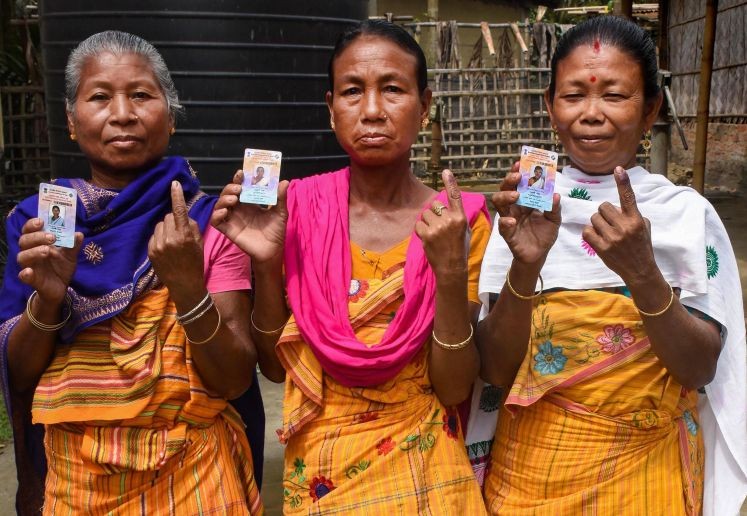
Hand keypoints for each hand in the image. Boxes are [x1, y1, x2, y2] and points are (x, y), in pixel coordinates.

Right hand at [16, 218, 82, 303]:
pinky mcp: (32, 280)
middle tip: (52, 237)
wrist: (61, 287)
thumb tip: (79, 234)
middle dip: (37, 237)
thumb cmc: (61, 267)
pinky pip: (24, 276)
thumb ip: (73, 245)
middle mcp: (30, 252)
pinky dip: (25, 273)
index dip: (32, 224)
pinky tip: (29, 271)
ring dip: (34, 252)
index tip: (41, 221)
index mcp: (38, 243)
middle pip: (24, 241)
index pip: (29, 230)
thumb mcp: (70, 255)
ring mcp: (30, 266)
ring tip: (47, 250)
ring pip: (23, 256)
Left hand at [148, 181, 204, 295]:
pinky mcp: (150, 251)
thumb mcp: (199, 243)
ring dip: (166, 228)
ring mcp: (158, 245)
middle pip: (168, 216)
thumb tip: (181, 214)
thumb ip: (191, 226)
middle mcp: (170, 239)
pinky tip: (166, 248)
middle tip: (181, 232)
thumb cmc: (195, 263)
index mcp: (184, 236)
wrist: (184, 284)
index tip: (174, 183)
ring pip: (160, 224)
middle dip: (174, 220)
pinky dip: (160, 237)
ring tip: (173, 241)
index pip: (179, 211)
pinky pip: (154, 235)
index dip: (177, 196)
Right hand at [210, 169, 288, 263]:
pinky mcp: (228, 230)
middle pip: (228, 193)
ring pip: (220, 205)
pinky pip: (216, 221)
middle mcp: (239, 209)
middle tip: (238, 188)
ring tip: (234, 199)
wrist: (273, 250)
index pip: (241, 187)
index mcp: (250, 202)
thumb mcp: (280, 213)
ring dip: (223, 199)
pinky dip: (217, 215)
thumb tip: (284, 181)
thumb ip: (280, 198)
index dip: (239, 179)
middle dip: (230, 187)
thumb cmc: (276, 231)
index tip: (241, 173)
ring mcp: (232, 219)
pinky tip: (225, 212)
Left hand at [415, 169, 468, 278]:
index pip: (455, 196)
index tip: (445, 171)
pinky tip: (428, 238)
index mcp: (461, 218)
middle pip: (435, 205)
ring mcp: (437, 227)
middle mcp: (449, 220)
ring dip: (427, 221)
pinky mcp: (426, 235)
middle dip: (435, 213)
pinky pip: (418, 224)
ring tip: (434, 233)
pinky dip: (421, 229)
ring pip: (425, 214)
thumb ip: (457, 216)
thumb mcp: (465, 230)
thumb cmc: (460, 248)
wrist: (452, 267)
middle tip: (440, 226)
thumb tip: (447, 206)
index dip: (450, 183)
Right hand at [492, 161, 560, 264]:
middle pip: (505, 189)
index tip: (520, 163)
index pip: (519, 183)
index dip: (518, 173)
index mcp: (525, 201)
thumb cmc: (544, 234)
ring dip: (505, 196)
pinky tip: (512, 221)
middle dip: (509, 180)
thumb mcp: (554, 220)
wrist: (539, 255)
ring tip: (516, 195)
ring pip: (499, 203)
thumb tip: (556, 194)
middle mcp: (515, 207)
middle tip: (518, 176)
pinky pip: (502, 226)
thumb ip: (554, 208)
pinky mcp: (507, 233)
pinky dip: (505, 222)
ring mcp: (509, 219)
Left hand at [582, 166, 656, 284]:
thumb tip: (618, 206)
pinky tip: (597, 237)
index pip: (629, 197)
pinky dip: (590, 232)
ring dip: (597, 222)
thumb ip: (632, 214)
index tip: (618, 169)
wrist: (640, 270)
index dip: (623, 182)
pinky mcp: (602, 248)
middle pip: (603, 207)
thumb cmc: (641, 246)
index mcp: (636, 220)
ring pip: (594, 218)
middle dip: (604, 212)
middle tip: (609, 222)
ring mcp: (612, 238)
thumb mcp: (644, 227)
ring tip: (605, 231)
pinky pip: (587, 231)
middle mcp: (624, 227)